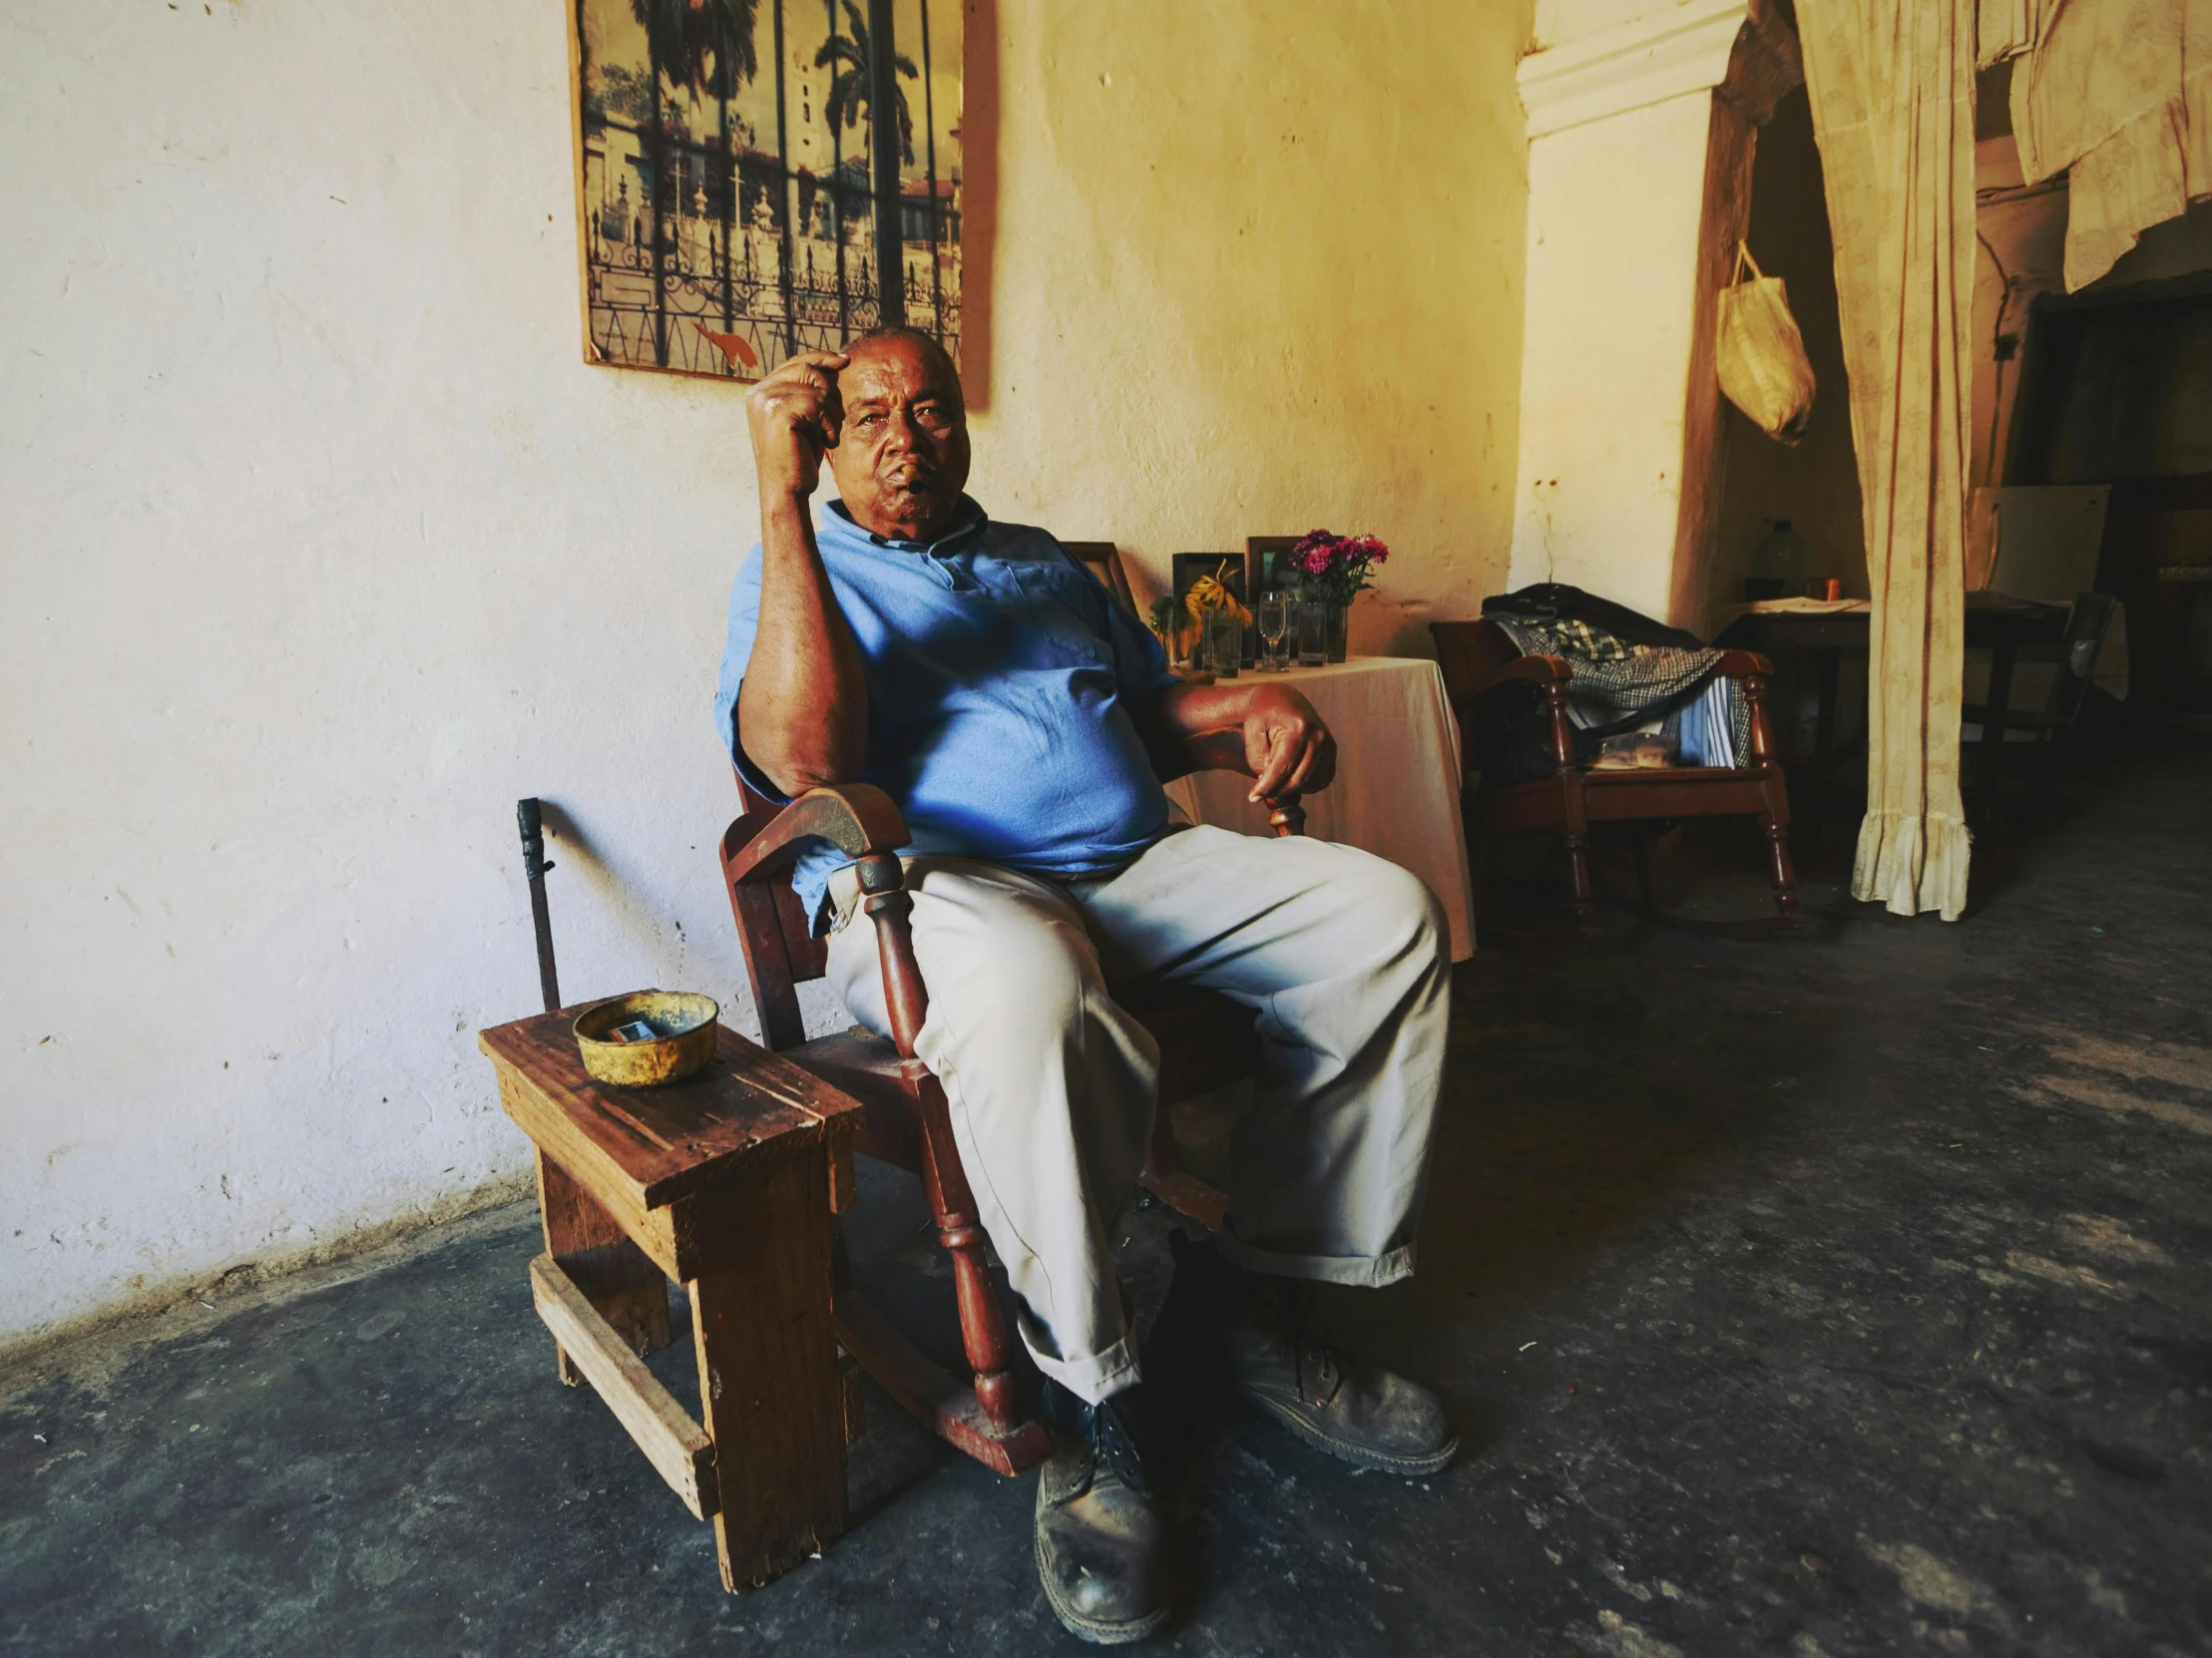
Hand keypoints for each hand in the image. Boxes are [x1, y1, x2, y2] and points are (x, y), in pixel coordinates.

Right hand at [744, 349, 848, 502]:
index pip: (796, 362)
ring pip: (817, 385)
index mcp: (760, 391)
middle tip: (833, 421)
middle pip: (808, 369)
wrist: (787, 491)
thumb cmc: (799, 457)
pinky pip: (819, 404)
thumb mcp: (808, 417)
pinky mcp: (777, 412)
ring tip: (827, 434)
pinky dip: (830, 423)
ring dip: (832, 411)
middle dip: (830, 392)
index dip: (822, 358)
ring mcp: (765, 400)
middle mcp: (758, 392)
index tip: (845, 360)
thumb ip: (814, 389)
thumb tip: (837, 361)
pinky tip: (825, 441)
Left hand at [1243, 684, 1334, 800]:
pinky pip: (1321, 779)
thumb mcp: (1253, 732)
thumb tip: (1270, 784)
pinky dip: (1306, 785)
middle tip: (1261, 791)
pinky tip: (1290, 778)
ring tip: (1274, 780)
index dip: (1267, 786)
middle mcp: (1318, 736)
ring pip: (1310, 782)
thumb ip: (1259, 759)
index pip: (1282, 767)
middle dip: (1277, 790)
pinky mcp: (1332, 750)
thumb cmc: (1263, 715)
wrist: (1282, 699)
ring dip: (1290, 788)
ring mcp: (1328, 743)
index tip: (1253, 797)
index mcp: (1298, 728)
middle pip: (1298, 779)